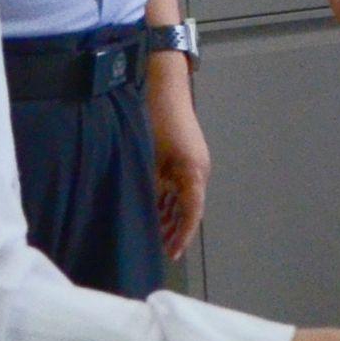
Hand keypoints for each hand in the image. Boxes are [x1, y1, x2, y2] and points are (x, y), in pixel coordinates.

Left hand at [146, 59, 211, 254]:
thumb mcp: (150, 157)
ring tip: (154, 236)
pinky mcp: (183, 158)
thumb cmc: (157, 119)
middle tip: (159, 251)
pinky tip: (153, 211)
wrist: (164, 87)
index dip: (182, 235)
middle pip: (189, 209)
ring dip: (170, 217)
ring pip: (183, 199)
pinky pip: (178, 187)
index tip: (172, 254)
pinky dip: (167, 202)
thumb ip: (150, 185)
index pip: (192, 213)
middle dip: (175, 231)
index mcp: (193, 172)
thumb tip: (142, 211)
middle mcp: (196, 171)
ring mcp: (191, 164)